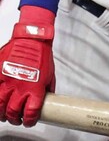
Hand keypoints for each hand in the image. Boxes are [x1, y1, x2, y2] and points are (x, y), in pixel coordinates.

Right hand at [0, 7, 55, 126]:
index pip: (31, 112)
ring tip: (4, 114)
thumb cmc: (42, 54)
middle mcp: (20, 86)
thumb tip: (47, 98)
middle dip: (14, 119)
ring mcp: (7, 81)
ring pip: (0, 104)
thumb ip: (46, 89)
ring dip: (1, 113)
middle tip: (16, 119)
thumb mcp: (50, 75)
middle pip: (13, 111)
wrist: (32, 40)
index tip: (29, 122)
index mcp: (35, 88)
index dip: (29, 120)